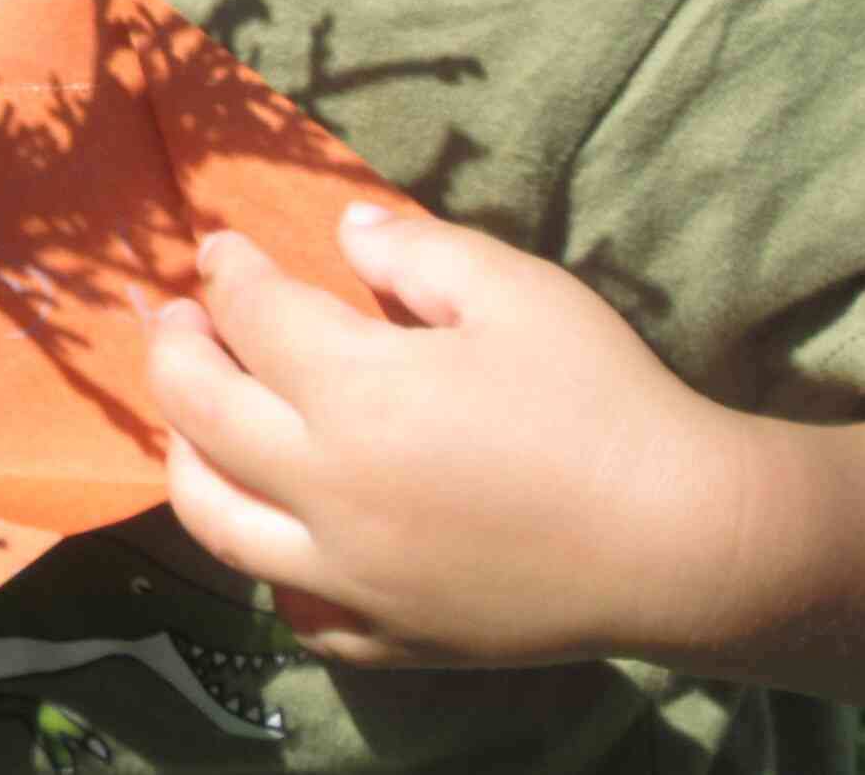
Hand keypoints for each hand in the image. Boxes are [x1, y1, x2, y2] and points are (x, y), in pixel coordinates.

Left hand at [145, 205, 763, 669]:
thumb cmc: (605, 402)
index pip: (250, 317)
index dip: (227, 272)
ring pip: (215, 517)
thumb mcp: (517, 293)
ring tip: (195, 418)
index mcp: (354, 393)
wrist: (690, 544)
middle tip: (178, 318)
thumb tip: (345, 231)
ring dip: (185, 456)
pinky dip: (266, 561)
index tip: (220, 250)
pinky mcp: (388, 633)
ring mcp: (350, 574)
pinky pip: (292, 606)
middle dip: (174, 351)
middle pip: (198, 412)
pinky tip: (276, 528)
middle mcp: (327, 488)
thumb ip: (415, 254)